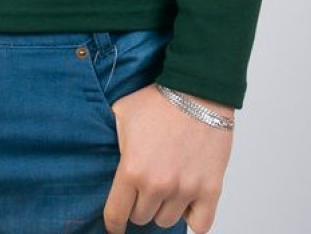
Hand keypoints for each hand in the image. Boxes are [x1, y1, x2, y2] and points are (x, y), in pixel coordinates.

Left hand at [102, 85, 233, 232]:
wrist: (198, 89)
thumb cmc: (159, 100)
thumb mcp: (122, 114)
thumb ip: (112, 142)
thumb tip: (100, 155)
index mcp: (132, 169)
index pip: (116, 215)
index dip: (113, 223)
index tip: (115, 225)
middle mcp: (158, 185)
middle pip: (142, 218)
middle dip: (140, 204)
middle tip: (145, 186)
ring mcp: (185, 190)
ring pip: (167, 220)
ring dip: (164, 207)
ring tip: (166, 186)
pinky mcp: (210, 189)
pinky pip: (200, 226)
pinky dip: (192, 218)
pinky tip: (186, 204)